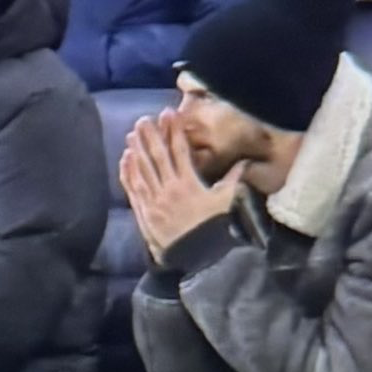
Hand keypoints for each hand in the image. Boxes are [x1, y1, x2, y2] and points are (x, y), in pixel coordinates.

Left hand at [122, 109, 245, 256]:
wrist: (200, 258)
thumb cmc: (216, 229)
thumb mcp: (227, 202)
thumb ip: (234, 179)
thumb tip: (246, 161)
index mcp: (190, 184)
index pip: (180, 151)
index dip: (174, 131)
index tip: (170, 114)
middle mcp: (169, 189)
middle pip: (157, 157)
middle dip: (151, 136)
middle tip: (144, 119)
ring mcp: (154, 201)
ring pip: (142, 170)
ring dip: (137, 150)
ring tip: (132, 133)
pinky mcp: (144, 213)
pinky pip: (133, 189)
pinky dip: (127, 173)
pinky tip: (125, 159)